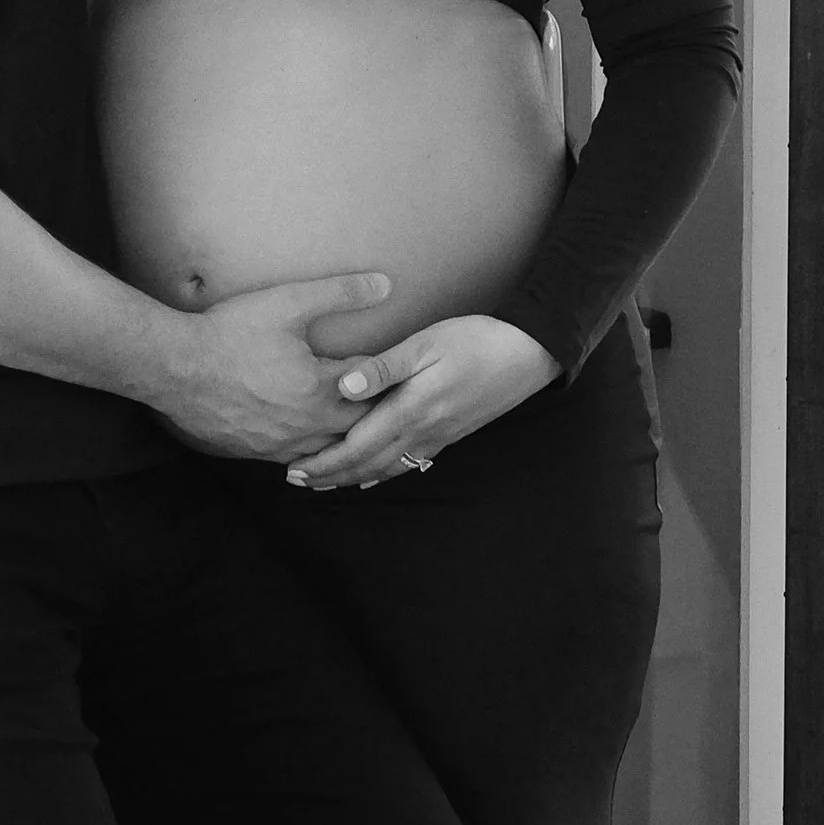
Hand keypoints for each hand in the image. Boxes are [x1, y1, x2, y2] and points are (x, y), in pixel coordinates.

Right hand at [154, 272, 393, 462]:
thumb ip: (340, 293)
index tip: (402, 371)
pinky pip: (297, 461)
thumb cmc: (230, 333)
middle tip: (389, 402)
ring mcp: (281, 445)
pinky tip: (313, 442)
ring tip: (358, 428)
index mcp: (321, 390)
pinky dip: (313, 452)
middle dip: (373, 413)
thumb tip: (384, 284)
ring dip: (344, 439)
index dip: (388, 377)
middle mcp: (307, 426)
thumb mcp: (288, 303)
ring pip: (330, 453)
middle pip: (359, 429)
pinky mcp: (257, 454)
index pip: (372, 388)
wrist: (175, 368)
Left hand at [283, 315, 558, 491]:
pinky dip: (384, 474)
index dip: (324, 462)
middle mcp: (422, 433)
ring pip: (387, 469)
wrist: (529, 354)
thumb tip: (342, 387)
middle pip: (366, 464)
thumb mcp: (426, 344)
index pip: (356, 446)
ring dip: (352, 478)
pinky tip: (372, 477)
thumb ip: (383, 367)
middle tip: (296, 481)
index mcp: (410, 410)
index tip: (294, 469)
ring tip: (325, 483)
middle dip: (330, 476)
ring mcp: (437, 438)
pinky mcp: (450, 435)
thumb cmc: (476, 340)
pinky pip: (409, 464)